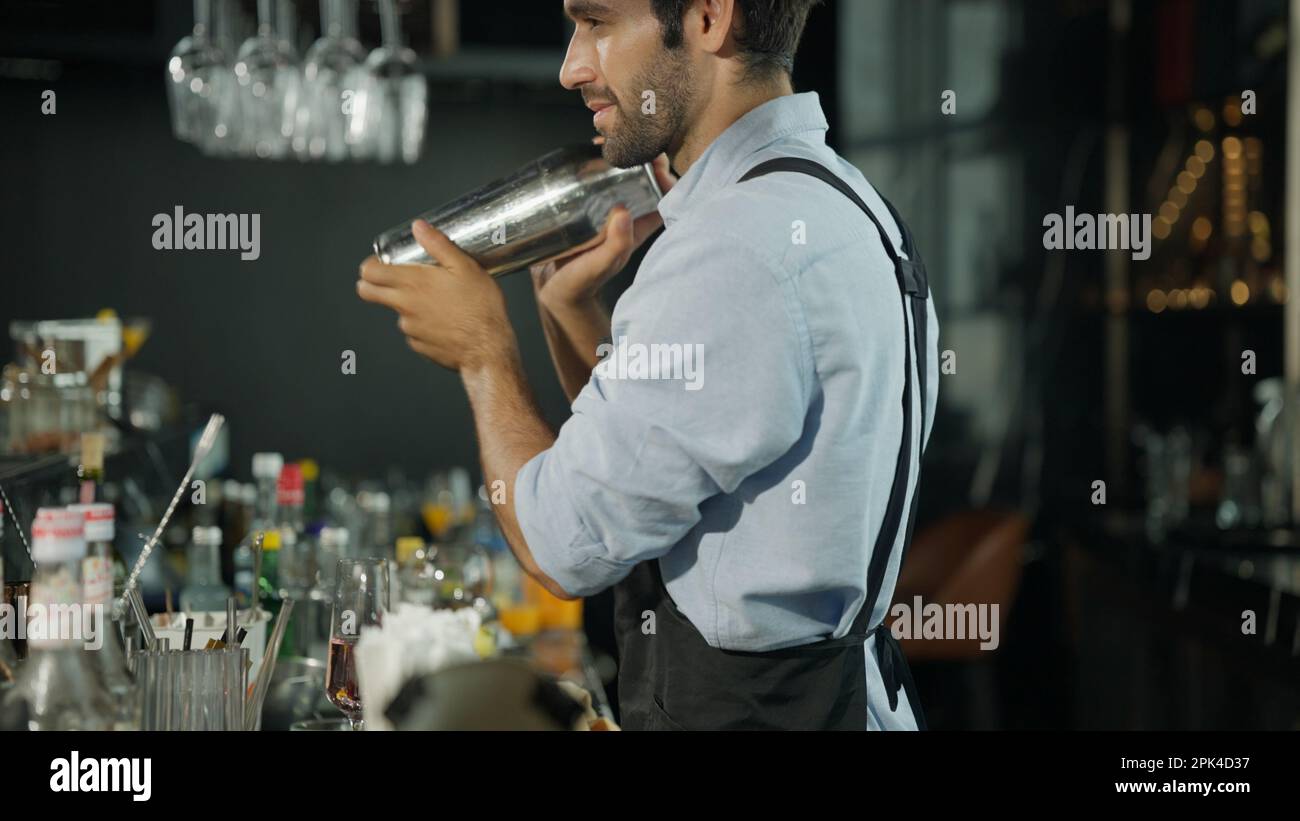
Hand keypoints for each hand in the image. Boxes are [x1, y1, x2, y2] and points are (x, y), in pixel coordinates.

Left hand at [357, 220, 516, 372]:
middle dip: (372, 284)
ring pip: (397, 312)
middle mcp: (405, 306)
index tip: (380, 264)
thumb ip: (438, 244)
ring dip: (408, 305)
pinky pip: (414, 331)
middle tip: (389, 279)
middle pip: (368, 293)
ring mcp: (410, 328)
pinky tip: (446, 321)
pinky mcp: (419, 346)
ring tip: (438, 301)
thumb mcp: (465, 266)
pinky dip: (424, 325)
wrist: (488, 348)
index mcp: (413, 283)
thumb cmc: (480, 308)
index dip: (370, 266)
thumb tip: (420, 227)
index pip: (369, 273)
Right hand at [530, 151, 676, 311]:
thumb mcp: (599, 264)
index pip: (664, 194)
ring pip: (624, 172)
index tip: (653, 157)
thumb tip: (624, 213)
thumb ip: (615, 244)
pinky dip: (599, 159)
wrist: (553, 290)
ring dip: (620, 152)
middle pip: (646, 176)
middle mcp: (627, 214)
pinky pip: (601, 175)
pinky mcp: (588, 203)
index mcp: (639, 227)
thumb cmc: (580, 283)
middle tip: (626, 136)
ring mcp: (608, 207)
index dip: (665, 174)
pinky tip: (590, 148)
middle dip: (642, 153)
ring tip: (606, 138)